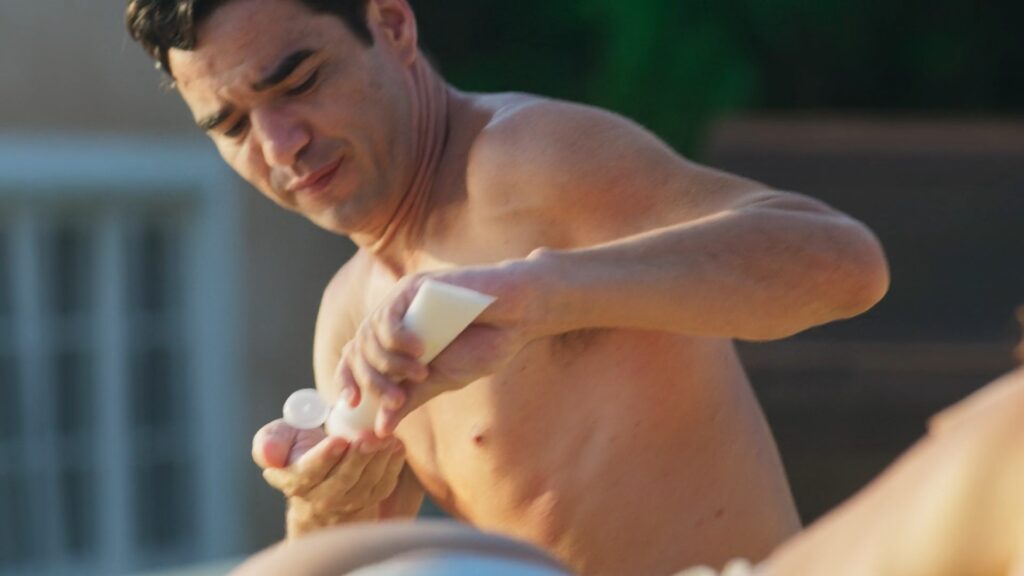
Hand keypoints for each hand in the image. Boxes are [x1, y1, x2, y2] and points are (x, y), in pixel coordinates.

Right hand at [252, 419, 405, 538]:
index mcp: (294, 481)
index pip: (309, 473)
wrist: (319, 477)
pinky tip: (396, 446)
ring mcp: (346, 504)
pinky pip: (382, 487)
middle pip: (342, 481)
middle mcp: (319, 499)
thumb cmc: (298, 449)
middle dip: (357, 458)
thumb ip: (270, 443)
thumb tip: (268, 456)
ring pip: (365, 484)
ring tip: (385, 437)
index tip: (338, 440)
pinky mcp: (368, 502)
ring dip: (378, 460)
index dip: (324, 458)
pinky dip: (392, 467)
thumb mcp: (279, 440)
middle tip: (369, 436)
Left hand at [335, 261, 541, 435]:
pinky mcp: (413, 287)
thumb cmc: (482, 345)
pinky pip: (389, 316)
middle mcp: (392, 319)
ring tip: (423, 373)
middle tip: (398, 399)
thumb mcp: (441, 380)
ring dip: (391, 364)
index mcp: (394, 342)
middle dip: (374, 382)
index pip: (355, 359)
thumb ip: (410, 399)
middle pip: (358, 352)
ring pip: (369, 336)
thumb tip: (380, 429)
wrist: (516, 317)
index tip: (353, 404)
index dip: (347, 380)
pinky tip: (421, 350)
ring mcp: (400, 302)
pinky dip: (399, 339)